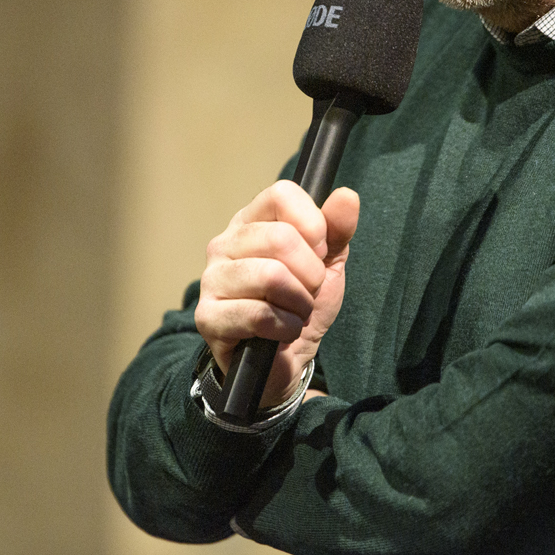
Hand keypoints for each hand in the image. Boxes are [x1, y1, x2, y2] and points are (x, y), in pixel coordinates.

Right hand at [195, 180, 359, 407]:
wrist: (284, 360)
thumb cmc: (300, 303)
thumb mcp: (327, 264)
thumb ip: (337, 229)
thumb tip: (347, 196)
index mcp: (251, 221)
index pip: (282, 194)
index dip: (313, 225)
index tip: (319, 251)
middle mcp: (224, 243)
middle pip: (281, 238)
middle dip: (311, 274)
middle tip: (308, 291)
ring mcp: (211, 279)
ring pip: (271, 276)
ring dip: (299, 302)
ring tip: (295, 312)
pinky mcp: (208, 316)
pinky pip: (259, 314)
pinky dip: (285, 327)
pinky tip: (282, 332)